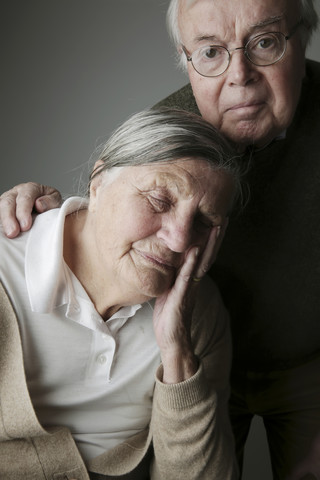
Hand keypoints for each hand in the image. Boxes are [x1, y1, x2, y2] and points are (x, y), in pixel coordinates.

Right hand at [0, 182, 61, 237]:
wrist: (47, 206)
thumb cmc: (50, 204)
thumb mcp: (56, 200)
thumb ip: (50, 201)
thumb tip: (39, 205)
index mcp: (30, 188)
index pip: (25, 197)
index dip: (23, 211)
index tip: (25, 226)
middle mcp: (16, 193)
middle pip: (8, 202)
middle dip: (9, 218)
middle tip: (13, 233)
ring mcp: (7, 200)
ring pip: (0, 207)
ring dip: (4, 221)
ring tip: (8, 235)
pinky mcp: (3, 210)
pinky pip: (0, 214)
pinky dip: (1, 222)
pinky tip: (3, 231)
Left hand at [153, 221, 227, 383]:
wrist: (172, 340)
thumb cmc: (170, 316)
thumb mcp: (170, 291)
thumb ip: (174, 277)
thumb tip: (169, 262)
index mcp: (190, 279)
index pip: (202, 256)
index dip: (210, 240)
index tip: (215, 222)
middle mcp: (193, 282)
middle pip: (208, 255)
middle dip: (215, 237)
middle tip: (223, 218)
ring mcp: (189, 288)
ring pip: (201, 263)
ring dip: (210, 244)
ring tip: (216, 226)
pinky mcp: (181, 296)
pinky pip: (187, 276)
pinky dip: (191, 262)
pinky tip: (196, 249)